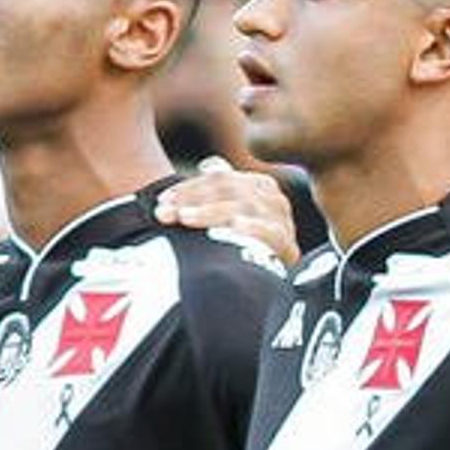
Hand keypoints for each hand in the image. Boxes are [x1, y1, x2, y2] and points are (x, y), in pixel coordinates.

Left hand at [163, 156, 298, 265]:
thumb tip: (208, 164)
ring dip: (210, 212)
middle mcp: (274, 199)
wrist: (273, 284)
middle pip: (228, 190)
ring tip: (184, 218)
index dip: (187, 188)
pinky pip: (269, 233)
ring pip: (242, 208)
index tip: (161, 202)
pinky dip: (251, 228)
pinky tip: (233, 227)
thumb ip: (222, 189)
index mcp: (261, 185)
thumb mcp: (233, 214)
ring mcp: (282, 221)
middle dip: (191, 199)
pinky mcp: (288, 246)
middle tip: (163, 213)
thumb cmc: (247, 245)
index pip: (219, 179)